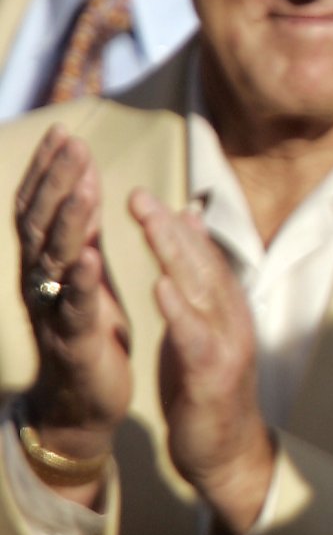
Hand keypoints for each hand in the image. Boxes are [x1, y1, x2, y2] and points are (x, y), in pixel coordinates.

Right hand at [15, 127, 131, 487]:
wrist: (83, 401)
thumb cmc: (86, 329)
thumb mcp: (84, 271)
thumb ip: (83, 230)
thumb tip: (83, 176)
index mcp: (45, 263)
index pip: (40, 208)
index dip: (48, 171)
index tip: (63, 132)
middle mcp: (41, 281)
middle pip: (42, 224)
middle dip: (57, 183)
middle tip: (73, 144)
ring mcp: (55, 310)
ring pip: (56, 261)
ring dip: (71, 222)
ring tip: (85, 188)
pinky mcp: (77, 341)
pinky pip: (76, 307)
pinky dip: (82, 281)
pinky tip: (90, 258)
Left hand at [131, 189, 274, 534]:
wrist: (227, 450)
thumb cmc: (208, 389)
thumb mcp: (202, 331)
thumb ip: (198, 283)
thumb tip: (190, 232)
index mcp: (226, 310)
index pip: (201, 259)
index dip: (174, 226)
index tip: (143, 195)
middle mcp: (232, 321)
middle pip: (201, 264)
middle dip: (169, 228)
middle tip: (139, 197)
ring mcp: (227, 346)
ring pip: (202, 290)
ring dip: (176, 254)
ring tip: (151, 224)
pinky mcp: (214, 375)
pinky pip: (196, 336)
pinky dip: (180, 309)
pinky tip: (161, 287)